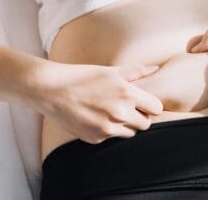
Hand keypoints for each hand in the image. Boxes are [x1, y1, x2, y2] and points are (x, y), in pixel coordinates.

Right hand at [30, 63, 163, 142]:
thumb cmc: (81, 77)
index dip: (151, 106)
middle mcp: (120, 113)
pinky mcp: (95, 138)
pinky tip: (95, 117)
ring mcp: (108, 128)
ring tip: (109, 112)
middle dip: (140, 117)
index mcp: (127, 94)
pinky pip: (111, 137)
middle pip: (146, 124)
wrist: (51, 90)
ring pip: (130, 133)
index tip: (143, 103)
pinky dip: (107, 130)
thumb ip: (136, 72)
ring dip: (125, 125)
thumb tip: (155, 69)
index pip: (156, 109)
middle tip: (126, 108)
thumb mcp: (110, 71)